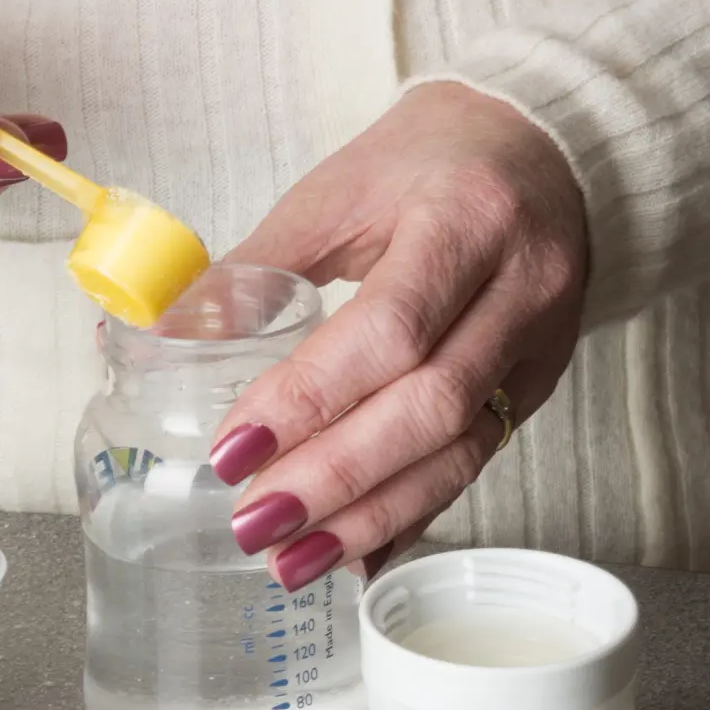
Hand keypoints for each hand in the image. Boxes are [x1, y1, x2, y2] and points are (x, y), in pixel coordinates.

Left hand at [208, 82, 587, 590]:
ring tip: (292, 561)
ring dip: (370, 516)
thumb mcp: (337, 191)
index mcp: (464, 218)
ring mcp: (541, 341)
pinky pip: (477, 462)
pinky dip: (410, 513)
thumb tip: (161, 337)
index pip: (387, 330)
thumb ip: (253, 269)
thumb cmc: (431, 161)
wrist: (548, 147)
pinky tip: (355, 554)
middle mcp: (521, 285)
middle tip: (253, 522)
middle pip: (429, 406)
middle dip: (334, 477)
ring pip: (461, 451)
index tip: (231, 449)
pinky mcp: (542, 382)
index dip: (307, 400)